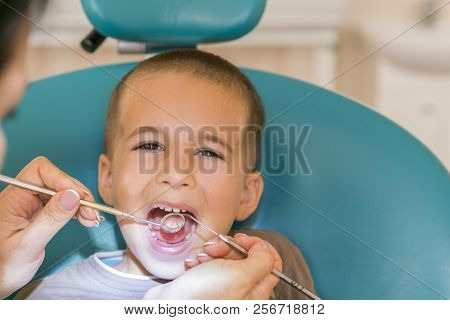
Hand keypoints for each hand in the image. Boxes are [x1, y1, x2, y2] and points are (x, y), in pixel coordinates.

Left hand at [0, 156, 99, 297]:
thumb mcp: (28, 244)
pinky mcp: (42, 214)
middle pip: (56, 180)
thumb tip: (73, 196)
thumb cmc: (3, 266)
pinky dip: (78, 210)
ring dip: (81, 203)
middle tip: (92, 212)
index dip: (63, 180)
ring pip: (63, 191)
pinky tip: (86, 219)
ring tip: (92, 218)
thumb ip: (51, 219)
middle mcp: (23, 197)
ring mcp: (33, 205)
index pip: (40, 171)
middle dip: (77, 194)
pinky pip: (64, 204)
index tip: (79, 197)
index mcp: (13, 198)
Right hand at [144, 234, 281, 298]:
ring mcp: (223, 289)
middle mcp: (242, 291)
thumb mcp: (241, 276)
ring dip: (212, 252)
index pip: (272, 262)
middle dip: (229, 247)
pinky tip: (192, 266)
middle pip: (246, 257)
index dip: (258, 246)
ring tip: (200, 259)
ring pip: (226, 258)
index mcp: (257, 292)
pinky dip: (199, 261)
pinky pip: (208, 265)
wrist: (168, 308)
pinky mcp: (205, 285)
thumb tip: (264, 249)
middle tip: (216, 248)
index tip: (242, 239)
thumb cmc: (204, 298)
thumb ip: (262, 261)